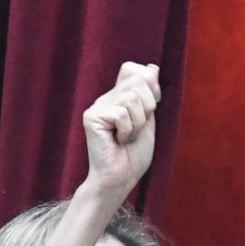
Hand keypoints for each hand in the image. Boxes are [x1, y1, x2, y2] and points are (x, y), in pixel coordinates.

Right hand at [82, 62, 160, 198]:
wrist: (121, 178)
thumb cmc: (134, 155)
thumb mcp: (148, 120)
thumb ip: (150, 95)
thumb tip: (153, 67)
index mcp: (118, 97)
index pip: (133, 69)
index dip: (149, 85)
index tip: (151, 108)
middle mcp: (106, 98)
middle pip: (137, 82)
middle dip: (148, 109)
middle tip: (136, 130)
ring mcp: (97, 107)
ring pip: (132, 98)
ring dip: (138, 124)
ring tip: (127, 137)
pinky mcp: (91, 117)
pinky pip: (122, 114)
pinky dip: (128, 131)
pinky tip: (118, 141)